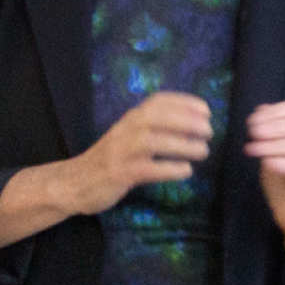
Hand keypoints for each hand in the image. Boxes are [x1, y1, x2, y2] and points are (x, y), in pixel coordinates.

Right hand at [65, 91, 211, 214]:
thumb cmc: (112, 158)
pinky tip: (186, 171)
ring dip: (182, 145)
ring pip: (154, 142)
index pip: (158, 101)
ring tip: (203, 151)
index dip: (184, 102)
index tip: (206, 110)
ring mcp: (121, 151)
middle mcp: (126, 129)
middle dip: (187, 121)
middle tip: (209, 131)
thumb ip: (154, 127)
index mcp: (131, 117)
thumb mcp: (130, 135)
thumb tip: (194, 124)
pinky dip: (170, 169)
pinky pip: (148, 169)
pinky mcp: (119, 173)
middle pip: (157, 117)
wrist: (74, 182)